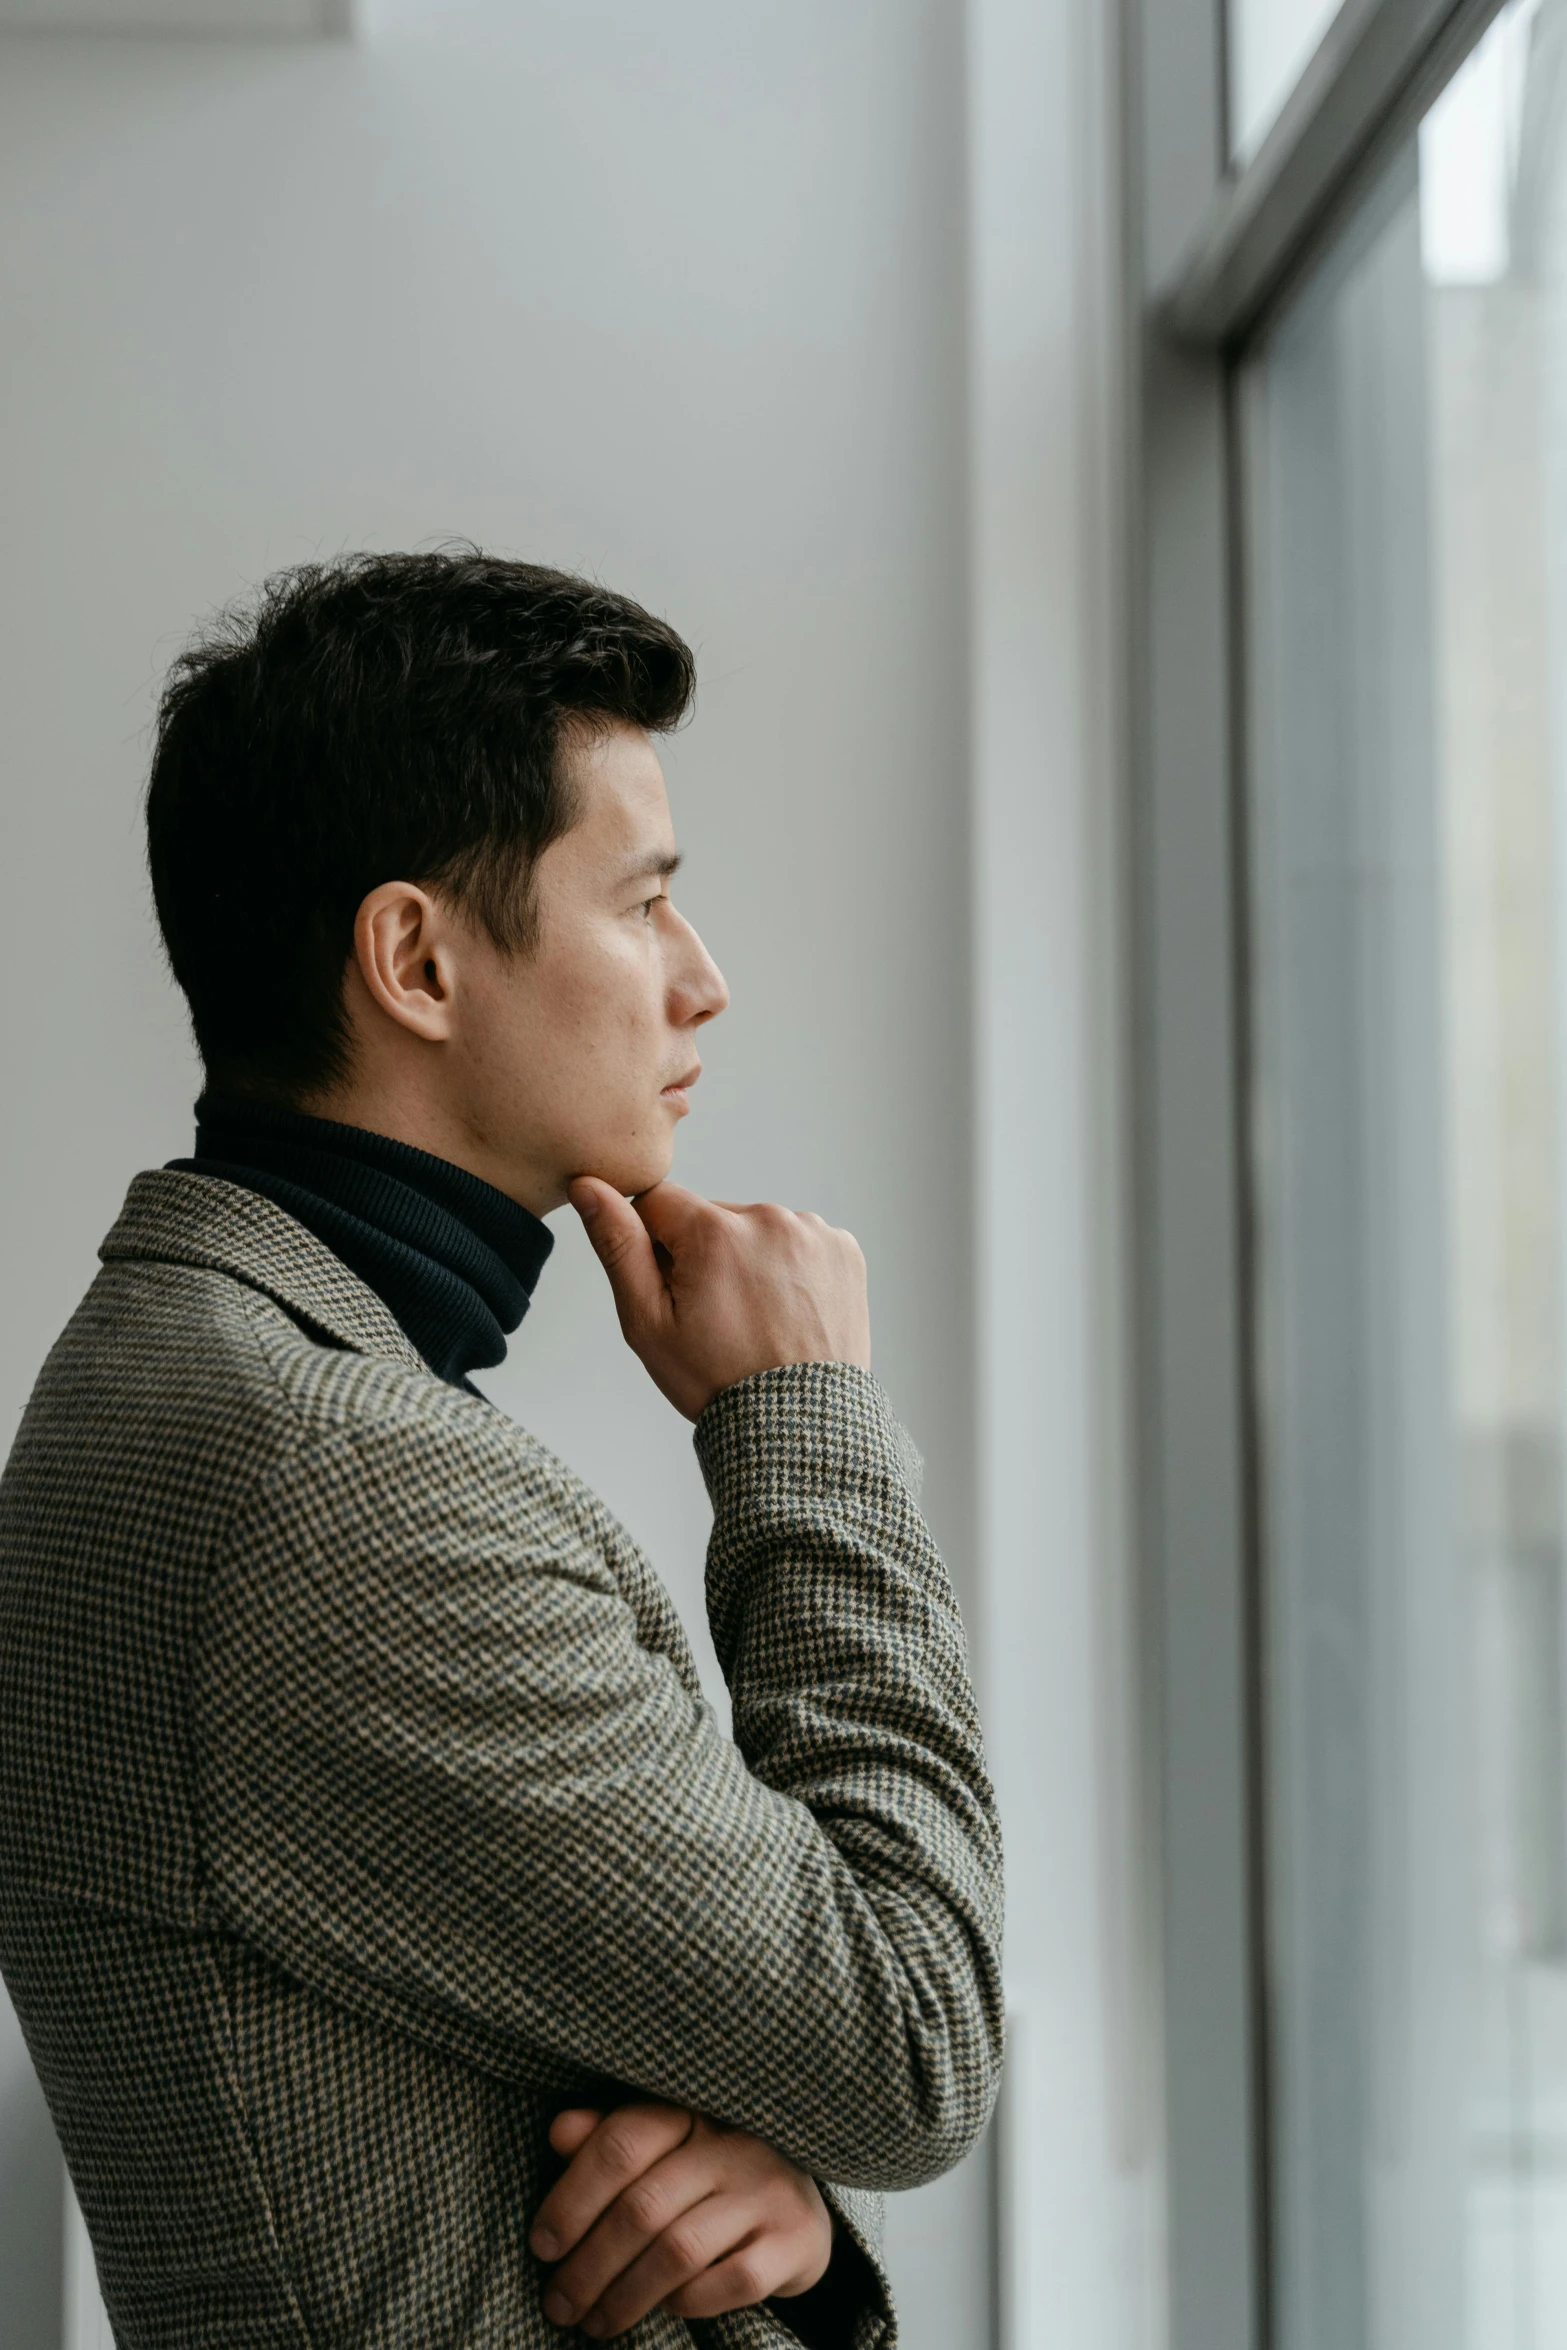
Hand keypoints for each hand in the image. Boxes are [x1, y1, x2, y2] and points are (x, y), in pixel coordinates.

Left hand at [528, 2102, 832, 2336]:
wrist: (799, 2203)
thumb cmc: (709, 2177)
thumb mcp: (661, 2150)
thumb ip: (610, 2140)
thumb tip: (559, 2132)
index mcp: (691, 2111)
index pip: (622, 2142)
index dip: (573, 2196)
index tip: (541, 2245)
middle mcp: (733, 2143)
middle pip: (642, 2206)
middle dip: (589, 2265)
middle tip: (558, 2305)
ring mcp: (769, 2190)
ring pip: (679, 2249)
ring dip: (625, 2295)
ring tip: (594, 2323)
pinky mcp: (796, 2239)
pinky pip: (732, 2280)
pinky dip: (689, 2301)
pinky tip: (665, 2310)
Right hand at [569, 1178, 870, 1419]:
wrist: (798, 1423)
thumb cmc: (718, 1380)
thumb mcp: (648, 1322)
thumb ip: (618, 1245)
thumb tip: (588, 1185)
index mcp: (715, 1231)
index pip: (659, 1203)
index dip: (655, 1247)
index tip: (674, 1291)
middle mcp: (768, 1218)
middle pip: (711, 1218)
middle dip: (705, 1255)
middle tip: (718, 1316)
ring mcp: (812, 1232)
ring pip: (756, 1230)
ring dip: (749, 1260)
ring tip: (756, 1318)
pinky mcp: (843, 1248)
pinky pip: (799, 1242)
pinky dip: (790, 1268)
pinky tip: (787, 1312)